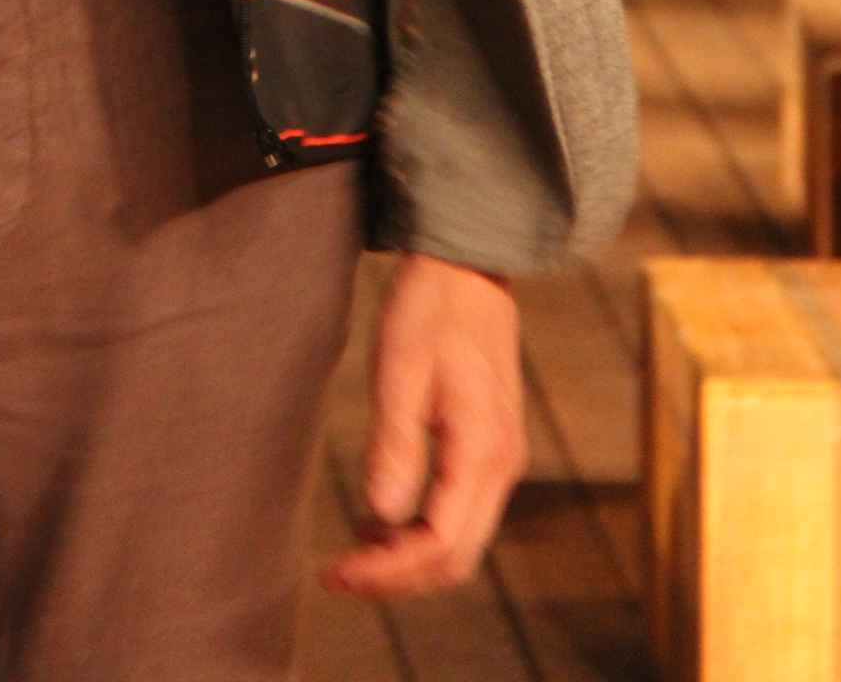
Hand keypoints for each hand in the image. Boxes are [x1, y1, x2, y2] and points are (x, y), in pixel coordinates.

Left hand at [321, 254, 524, 598]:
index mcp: (481, 451)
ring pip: (461, 541)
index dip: (389, 570)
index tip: (338, 572)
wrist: (466, 264)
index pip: (439, 544)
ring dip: (409, 558)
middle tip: (339, 575)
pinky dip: (422, 531)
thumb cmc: (429, 308)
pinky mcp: (489, 447)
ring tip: (353, 549)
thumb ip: (394, 444)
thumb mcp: (400, 370)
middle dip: (397, 577)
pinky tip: (381, 517)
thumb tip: (381, 514)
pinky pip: (460, 512)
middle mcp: (502, 466)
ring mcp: (501, 458)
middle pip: (456, 558)